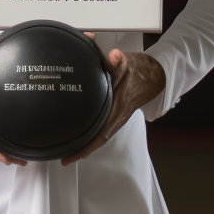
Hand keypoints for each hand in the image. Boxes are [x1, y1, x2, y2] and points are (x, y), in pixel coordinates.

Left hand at [61, 40, 165, 164]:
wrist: (151, 76)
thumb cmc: (138, 73)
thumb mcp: (127, 65)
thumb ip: (119, 60)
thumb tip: (114, 55)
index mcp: (117, 111)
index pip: (99, 136)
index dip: (84, 149)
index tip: (70, 158)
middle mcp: (115, 118)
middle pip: (95, 140)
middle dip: (79, 150)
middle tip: (63, 157)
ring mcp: (113, 117)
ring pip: (96, 135)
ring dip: (83, 142)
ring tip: (67, 150)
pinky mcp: (111, 112)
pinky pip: (98, 126)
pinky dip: (87, 132)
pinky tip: (78, 132)